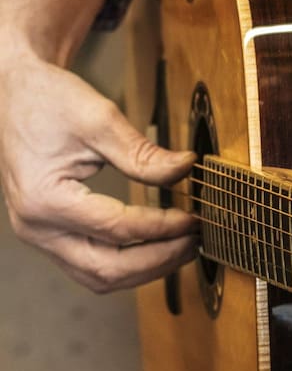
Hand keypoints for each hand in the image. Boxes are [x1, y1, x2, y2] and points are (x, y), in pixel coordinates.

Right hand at [0, 54, 197, 291]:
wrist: (16, 93)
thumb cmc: (49, 101)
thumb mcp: (99, 119)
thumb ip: (142, 153)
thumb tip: (186, 170)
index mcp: (45, 200)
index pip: (117, 229)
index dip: (162, 227)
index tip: (193, 218)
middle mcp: (36, 228)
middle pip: (106, 270)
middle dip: (158, 260)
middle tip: (194, 241)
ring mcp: (39, 236)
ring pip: (98, 277)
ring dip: (144, 269)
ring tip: (181, 247)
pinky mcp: (48, 234)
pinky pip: (90, 264)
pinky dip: (126, 262)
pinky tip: (155, 246)